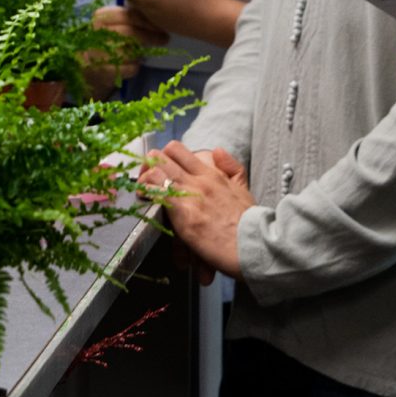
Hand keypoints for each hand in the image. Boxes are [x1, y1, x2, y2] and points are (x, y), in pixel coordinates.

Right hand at [81, 4, 163, 96]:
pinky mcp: (105, 71)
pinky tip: (133, 63)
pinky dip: (135, 66)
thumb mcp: (115, 22)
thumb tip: (157, 16)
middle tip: (165, 39)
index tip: (162, 26)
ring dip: (141, 52)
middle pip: (131, 33)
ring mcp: (99, 53)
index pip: (130, 16)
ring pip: (131, 51)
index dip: (148, 21)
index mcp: (101, 17)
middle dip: (151, 36)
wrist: (87, 63)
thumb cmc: (107, 38)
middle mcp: (97, 33)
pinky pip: (130, 67)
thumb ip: (132, 16)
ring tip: (142, 51)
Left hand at [146, 141, 252, 281]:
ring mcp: (190, 194)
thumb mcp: (244, 189)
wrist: (254, 246)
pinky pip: (156, 193)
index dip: (163, 156)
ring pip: (155, 171)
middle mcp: (199, 180)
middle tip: (144, 178)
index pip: (178, 151)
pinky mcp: (183, 212)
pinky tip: (143, 198)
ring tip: (142, 190)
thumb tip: (217, 150)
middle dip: (148, 166)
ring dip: (144, 179)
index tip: (158, 166)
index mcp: (211, 174)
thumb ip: (232, 168)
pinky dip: (146, 193)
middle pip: (162, 157)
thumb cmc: (248, 224)